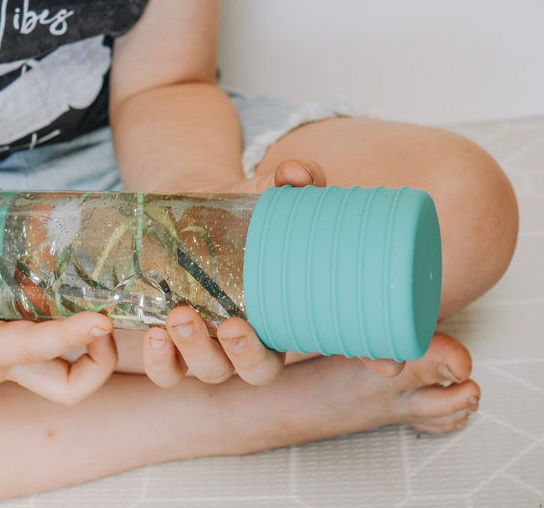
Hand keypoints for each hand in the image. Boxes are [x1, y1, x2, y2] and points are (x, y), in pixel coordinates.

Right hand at [0, 218, 117, 410]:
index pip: (32, 348)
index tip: (100, 320)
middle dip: (102, 362)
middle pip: (71, 385)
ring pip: (70, 372)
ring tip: (98, 297)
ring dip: (95, 348)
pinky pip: (57, 349)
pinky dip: (74, 328)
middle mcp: (7, 364)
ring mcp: (15, 363)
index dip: (69, 335)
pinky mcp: (14, 353)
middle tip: (108, 316)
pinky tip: (74, 289)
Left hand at [143, 159, 403, 387]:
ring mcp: (208, 347)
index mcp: (291, 316)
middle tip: (235, 326)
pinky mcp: (168, 343)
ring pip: (208, 372)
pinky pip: (164, 370)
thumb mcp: (268, 193)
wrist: (188, 209)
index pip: (339, 349)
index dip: (370, 360)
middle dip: (246, 356)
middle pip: (258, 372)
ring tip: (182, 317)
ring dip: (194, 353)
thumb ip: (291, 181)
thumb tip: (298, 171)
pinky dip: (159, 360)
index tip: (388, 366)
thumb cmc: (244, 211)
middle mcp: (252, 342)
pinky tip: (155, 333)